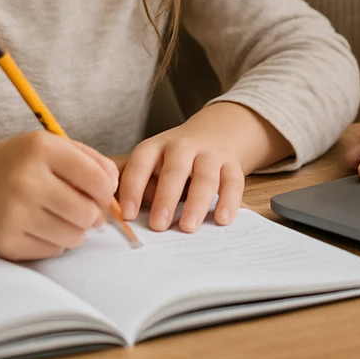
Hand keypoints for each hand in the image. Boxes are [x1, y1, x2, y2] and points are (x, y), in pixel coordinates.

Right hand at [0, 130, 118, 260]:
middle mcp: (25, 181)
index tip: (100, 190)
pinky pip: (52, 252)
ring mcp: (13, 214)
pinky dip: (52, 242)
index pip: (98, 179)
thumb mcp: (47, 146)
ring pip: (74, 237)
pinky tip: (36, 226)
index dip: (107, 190)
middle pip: (89, 213)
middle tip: (80, 207)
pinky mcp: (4, 242)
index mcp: (39, 149)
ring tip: (57, 216)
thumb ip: (89, 160)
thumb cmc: (13, 163)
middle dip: (92, 214)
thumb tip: (116, 189)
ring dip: (73, 230)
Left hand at [117, 101, 290, 232]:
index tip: (128, 215)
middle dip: (166, 198)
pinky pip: (233, 183)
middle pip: (175, 170)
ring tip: (188, 227)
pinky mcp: (232, 165)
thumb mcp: (155, 162)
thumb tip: (126, 219)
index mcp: (156, 147)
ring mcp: (210, 154)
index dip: (133, 189)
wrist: (217, 131)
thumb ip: (141, 186)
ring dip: (196, 203)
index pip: (140, 164)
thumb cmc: (176, 159)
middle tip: (158, 225)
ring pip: (205, 178)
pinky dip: (229, 202)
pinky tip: (222, 219)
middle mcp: (183, 147)